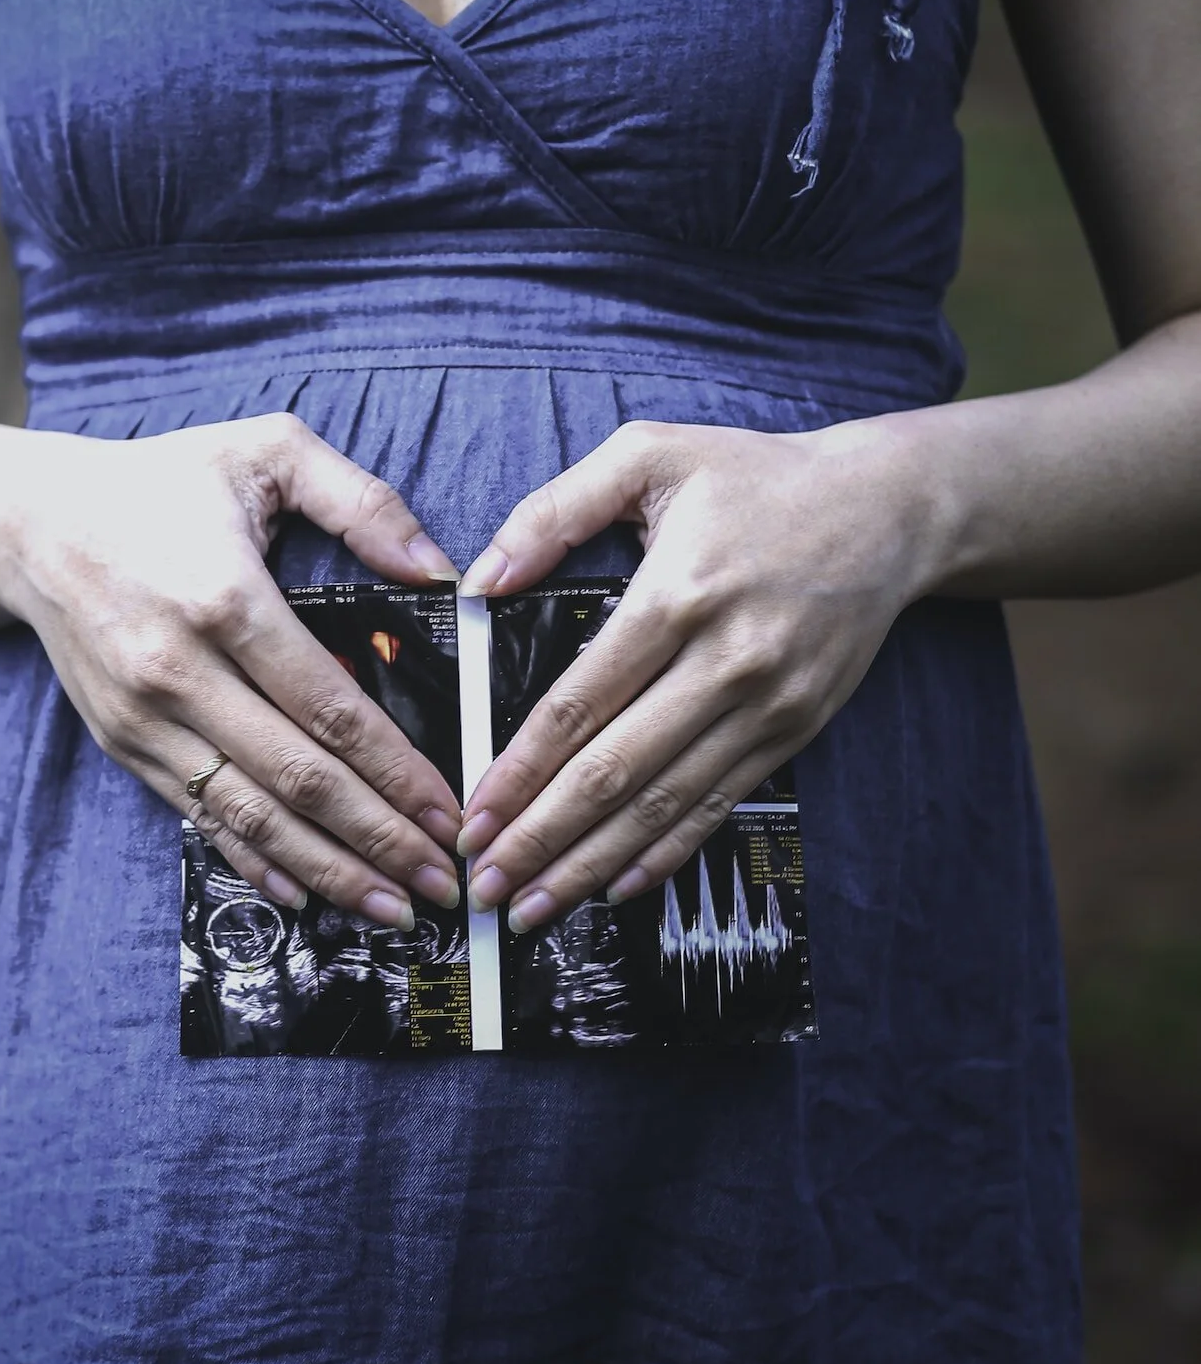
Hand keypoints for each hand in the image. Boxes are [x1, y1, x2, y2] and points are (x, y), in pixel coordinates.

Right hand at [0, 413, 465, 927]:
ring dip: (328, 869)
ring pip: (250, 814)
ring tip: (393, 908)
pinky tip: (309, 893)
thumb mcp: (265, 450)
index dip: (397, 772)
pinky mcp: (123, 742)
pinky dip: (256, 861)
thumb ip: (362, 500)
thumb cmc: (159, 483)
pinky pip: (199, 815)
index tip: (450, 814)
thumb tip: (438, 572)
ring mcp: (145, 717)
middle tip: (443, 882)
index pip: (331, 709)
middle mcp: (180, 670)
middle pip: (298, 779)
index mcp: (225, 599)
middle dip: (380, 840)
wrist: (32, 523)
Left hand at [454, 418, 932, 933]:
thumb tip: (480, 579)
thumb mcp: (650, 455)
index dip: (521, 769)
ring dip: (592, 862)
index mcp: (678, 596)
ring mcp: (767, 705)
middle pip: (616, 770)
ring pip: (665, 803)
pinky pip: (718, 804)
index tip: (474, 815)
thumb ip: (554, 510)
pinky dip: (666, 852)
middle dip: (542, 838)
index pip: (580, 704)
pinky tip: (616, 887)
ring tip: (532, 908)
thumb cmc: (755, 477)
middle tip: (485, 884)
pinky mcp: (794, 730)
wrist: (889, 508)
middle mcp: (725, 661)